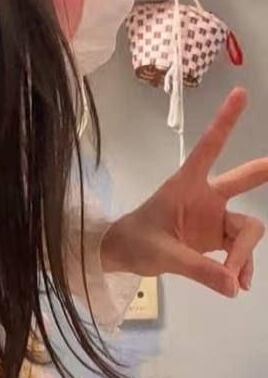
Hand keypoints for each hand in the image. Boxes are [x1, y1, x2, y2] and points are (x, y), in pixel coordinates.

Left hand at [102, 88, 266, 297]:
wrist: (123, 255)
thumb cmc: (135, 241)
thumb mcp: (162, 253)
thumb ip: (198, 269)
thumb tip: (233, 284)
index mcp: (187, 184)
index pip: (209, 147)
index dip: (225, 121)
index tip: (240, 93)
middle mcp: (206, 196)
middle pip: (242, 180)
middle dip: (262, 171)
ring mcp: (214, 217)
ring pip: (246, 229)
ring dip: (244, 255)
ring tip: (233, 282)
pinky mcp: (217, 238)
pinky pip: (241, 250)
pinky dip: (242, 266)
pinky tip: (236, 285)